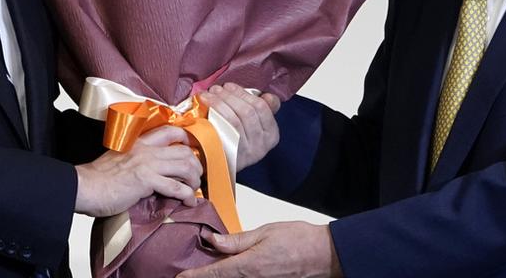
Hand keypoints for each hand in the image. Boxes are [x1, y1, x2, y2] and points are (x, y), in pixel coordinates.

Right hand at [73, 125, 202, 216]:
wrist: (84, 187)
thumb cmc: (98, 178)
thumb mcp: (119, 159)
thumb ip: (136, 160)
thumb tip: (151, 173)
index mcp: (139, 142)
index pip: (169, 131)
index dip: (186, 139)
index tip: (193, 151)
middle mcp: (146, 149)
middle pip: (184, 150)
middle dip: (196, 163)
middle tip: (196, 176)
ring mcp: (147, 164)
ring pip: (185, 166)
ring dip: (194, 179)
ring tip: (194, 189)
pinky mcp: (146, 181)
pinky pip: (176, 187)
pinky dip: (187, 195)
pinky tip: (189, 202)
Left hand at [176, 221, 341, 277]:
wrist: (325, 256)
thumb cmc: (299, 240)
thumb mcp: (265, 232)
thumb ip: (237, 239)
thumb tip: (213, 240)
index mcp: (249, 266)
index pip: (215, 273)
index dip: (195, 276)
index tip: (180, 277)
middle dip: (204, 277)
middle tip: (189, 273)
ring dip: (218, 276)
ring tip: (206, 270)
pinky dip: (232, 276)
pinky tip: (227, 269)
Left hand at [200, 83, 280, 170]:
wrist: (219, 167)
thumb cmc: (235, 141)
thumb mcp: (253, 126)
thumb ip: (262, 109)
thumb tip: (267, 96)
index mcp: (271, 134)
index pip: (262, 107)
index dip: (244, 93)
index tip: (229, 86)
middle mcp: (262, 145)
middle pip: (248, 112)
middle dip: (230, 96)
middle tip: (216, 88)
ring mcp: (247, 153)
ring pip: (235, 119)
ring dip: (219, 102)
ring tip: (208, 94)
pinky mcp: (231, 156)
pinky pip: (223, 130)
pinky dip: (214, 114)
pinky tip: (204, 107)